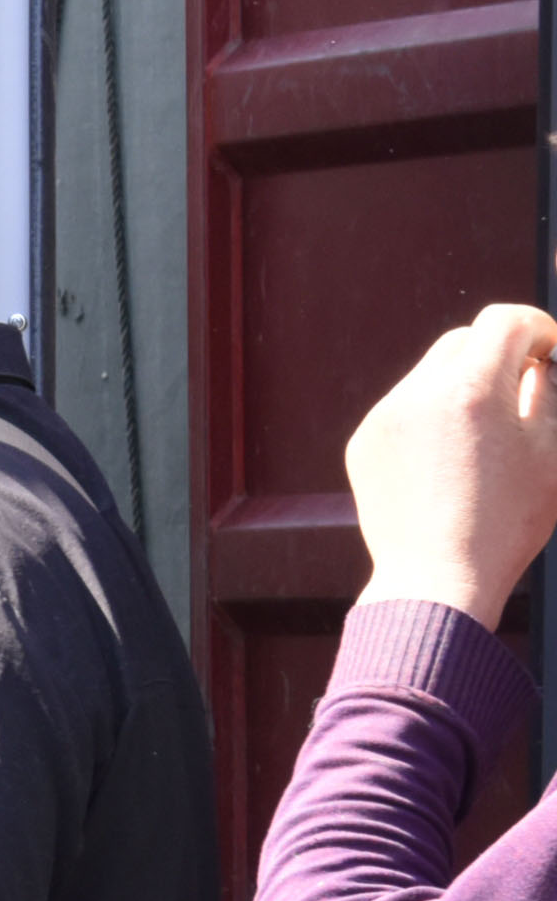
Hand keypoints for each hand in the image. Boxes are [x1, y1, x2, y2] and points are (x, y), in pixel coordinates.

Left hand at [347, 306, 556, 621]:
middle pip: (463, 340)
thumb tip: (541, 359)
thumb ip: (547, 391)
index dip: (537, 327)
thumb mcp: (551, 452)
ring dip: (464, 386)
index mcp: (471, 390)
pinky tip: (452, 463)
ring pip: (430, 374)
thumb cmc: (507, 521)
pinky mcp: (363, 442)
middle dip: (499, 352)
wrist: (437, 579)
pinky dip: (432, 417)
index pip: (505, 321)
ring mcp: (383, 416)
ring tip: (490, 435)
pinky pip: (404, 410)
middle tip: (528, 384)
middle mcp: (417, 393)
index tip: (552, 350)